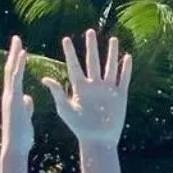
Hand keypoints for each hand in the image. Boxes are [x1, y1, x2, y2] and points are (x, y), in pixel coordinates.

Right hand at [0, 35, 34, 158]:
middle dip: (13, 54)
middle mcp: (9, 95)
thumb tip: (28, 98)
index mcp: (13, 99)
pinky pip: (17, 79)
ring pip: (11, 72)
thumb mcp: (25, 117)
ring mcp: (10, 96)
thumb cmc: (21, 137)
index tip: (21, 51)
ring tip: (18, 41)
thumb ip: (26, 106)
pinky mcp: (13, 99)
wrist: (15, 148)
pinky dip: (20, 65)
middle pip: (10, 70)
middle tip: (16, 39)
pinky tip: (24, 54)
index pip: (14, 77)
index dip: (16, 63)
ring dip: (15, 55)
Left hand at [48, 30, 131, 146]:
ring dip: (111, 53)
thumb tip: (45, 79)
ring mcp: (107, 90)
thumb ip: (57, 93)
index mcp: (80, 88)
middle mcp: (94, 86)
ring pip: (110, 67)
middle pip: (93, 62)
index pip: (74, 66)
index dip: (70, 53)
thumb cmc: (79, 128)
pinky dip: (126, 69)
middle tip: (90, 32)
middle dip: (92, 47)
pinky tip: (127, 57)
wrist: (98, 140)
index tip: (66, 39)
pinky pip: (123, 79)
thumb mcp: (65, 109)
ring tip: (112, 39)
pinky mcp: (120, 96)